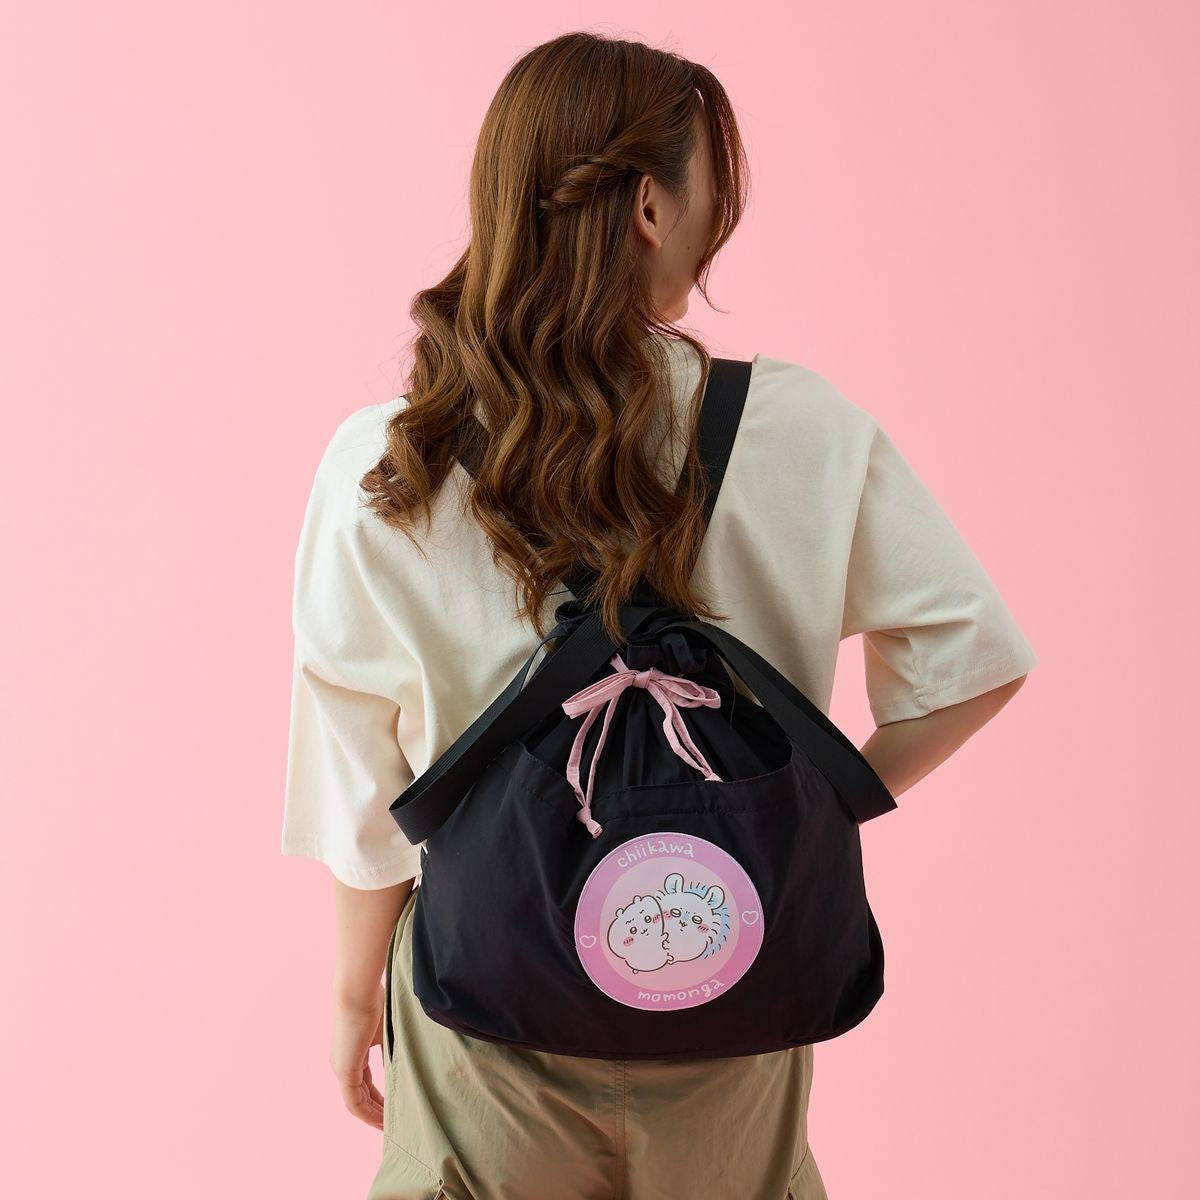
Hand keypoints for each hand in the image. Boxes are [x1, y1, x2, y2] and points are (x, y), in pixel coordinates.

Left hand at [330, 986, 386, 1129]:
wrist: (359, 989)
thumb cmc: (374, 1000)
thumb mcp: (385, 1028)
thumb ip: (391, 1047)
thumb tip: (404, 1060)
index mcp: (351, 1053)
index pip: (364, 1083)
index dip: (377, 1098)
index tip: (392, 1106)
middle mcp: (342, 1063)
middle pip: (358, 1097)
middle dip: (376, 1111)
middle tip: (392, 1123)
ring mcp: (341, 1067)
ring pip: (355, 1103)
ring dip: (372, 1116)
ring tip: (388, 1126)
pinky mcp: (344, 1069)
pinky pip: (354, 1101)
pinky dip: (367, 1112)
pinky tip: (381, 1120)